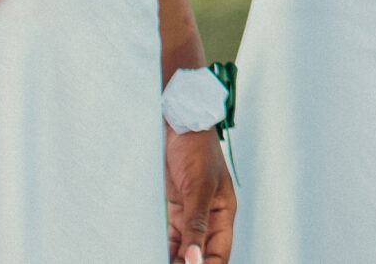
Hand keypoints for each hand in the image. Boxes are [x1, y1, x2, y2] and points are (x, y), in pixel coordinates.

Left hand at [163, 125, 233, 263]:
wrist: (179, 124)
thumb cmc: (196, 149)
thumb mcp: (198, 187)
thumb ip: (197, 223)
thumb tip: (195, 258)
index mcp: (223, 213)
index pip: (218, 253)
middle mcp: (209, 217)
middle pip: (200, 255)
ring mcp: (190, 214)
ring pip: (184, 249)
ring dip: (174, 260)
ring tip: (155, 263)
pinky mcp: (174, 210)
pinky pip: (170, 238)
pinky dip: (163, 249)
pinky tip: (151, 255)